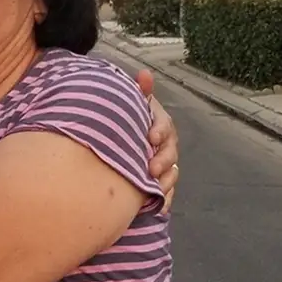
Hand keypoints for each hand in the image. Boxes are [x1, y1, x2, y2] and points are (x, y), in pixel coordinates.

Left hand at [135, 69, 178, 213]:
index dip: (160, 130)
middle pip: (170, 152)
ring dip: (165, 182)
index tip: (150, 137)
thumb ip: (138, 93)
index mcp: (156, 125)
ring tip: (155, 189)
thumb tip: (145, 74)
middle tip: (151, 168)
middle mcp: (163, 145)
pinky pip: (165, 194)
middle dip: (163, 160)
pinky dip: (163, 200)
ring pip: (170, 174)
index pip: (164, 126)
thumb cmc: (121, 124)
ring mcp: (161, 166)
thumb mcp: (128, 108)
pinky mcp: (157, 186)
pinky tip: (158, 207)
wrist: (111, 149)